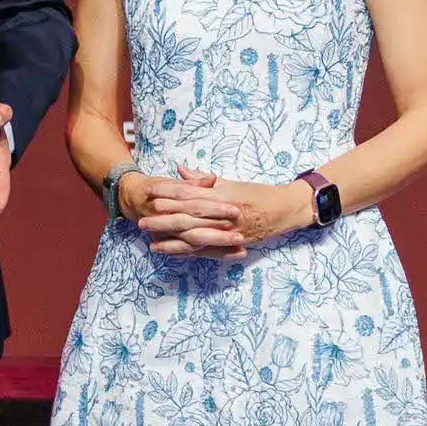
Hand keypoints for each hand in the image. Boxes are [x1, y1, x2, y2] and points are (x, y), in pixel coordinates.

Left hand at [133, 167, 314, 257]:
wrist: (285, 208)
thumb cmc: (257, 193)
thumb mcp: (230, 182)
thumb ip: (203, 179)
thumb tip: (178, 170)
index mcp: (221, 195)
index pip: (189, 194)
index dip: (168, 194)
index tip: (149, 193)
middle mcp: (223, 214)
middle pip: (188, 218)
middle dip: (163, 220)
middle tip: (141, 222)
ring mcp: (228, 231)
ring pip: (196, 237)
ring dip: (173, 241)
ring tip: (153, 244)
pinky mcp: (233, 244)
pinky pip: (208, 251)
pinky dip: (190, 253)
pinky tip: (175, 255)